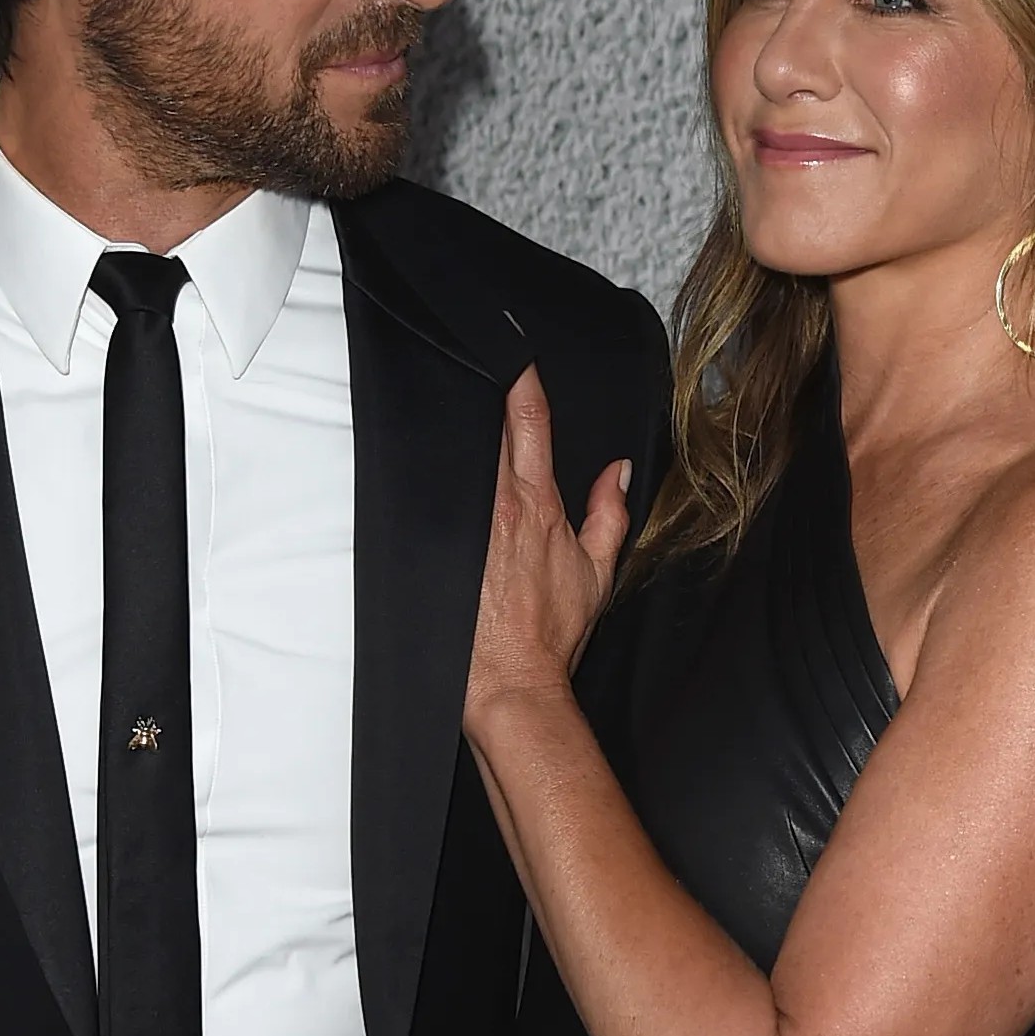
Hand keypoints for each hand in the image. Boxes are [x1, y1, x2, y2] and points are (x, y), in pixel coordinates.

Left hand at [463, 367, 630, 730]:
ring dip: (454, 432)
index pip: (528, 423)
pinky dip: (427, 476)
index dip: (520, 382)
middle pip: (484, 429)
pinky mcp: (433, 548)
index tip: (512, 356)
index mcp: (536, 503)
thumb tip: (618, 471)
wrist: (511, 680)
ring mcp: (461, 524)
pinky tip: (416, 458)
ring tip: (444, 400)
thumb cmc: (552, 631)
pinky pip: (428, 498)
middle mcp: (495, 505)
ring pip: (452, 458)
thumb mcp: (597, 570)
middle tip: (472, 365)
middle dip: (479, 395)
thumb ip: (609, 513)